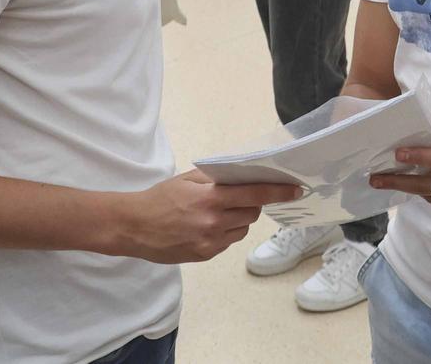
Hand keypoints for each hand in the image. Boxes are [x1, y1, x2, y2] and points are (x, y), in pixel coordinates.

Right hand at [104, 170, 303, 263]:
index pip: (255, 193)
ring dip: (240, 219)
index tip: (296, 189)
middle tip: (239, 197)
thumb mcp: (188, 179)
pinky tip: (207, 226)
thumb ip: (216, 177)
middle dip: (252, 203)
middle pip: (252, 212)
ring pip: (243, 229)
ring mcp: (210, 242)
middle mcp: (214, 221)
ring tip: (218, 212)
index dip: (279, 191)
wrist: (133, 227)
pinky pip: (228, 242)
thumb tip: (244, 174)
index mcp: (211, 198)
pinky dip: (226, 232)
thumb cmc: (160, 198)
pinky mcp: (205, 255)